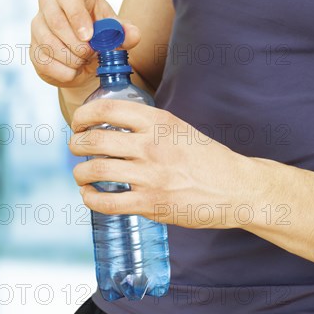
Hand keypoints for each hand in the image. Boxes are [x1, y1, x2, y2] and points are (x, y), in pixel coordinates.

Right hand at [30, 0, 140, 88]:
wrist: (88, 61)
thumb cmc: (102, 37)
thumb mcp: (117, 33)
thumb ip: (126, 33)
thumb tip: (133, 34)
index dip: (76, 15)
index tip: (89, 37)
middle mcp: (50, 2)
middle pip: (54, 20)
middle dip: (76, 44)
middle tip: (90, 54)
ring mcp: (38, 25)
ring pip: (47, 42)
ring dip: (70, 58)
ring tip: (84, 62)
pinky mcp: (34, 47)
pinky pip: (43, 61)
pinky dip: (63, 71)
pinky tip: (74, 71)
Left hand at [69, 99, 246, 228]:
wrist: (236, 188)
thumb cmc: (208, 159)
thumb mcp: (180, 129)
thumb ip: (150, 127)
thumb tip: (114, 129)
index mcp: (159, 122)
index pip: (107, 109)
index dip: (83, 115)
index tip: (78, 123)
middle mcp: (152, 146)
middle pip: (94, 140)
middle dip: (76, 144)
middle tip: (76, 148)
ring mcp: (151, 177)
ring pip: (96, 170)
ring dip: (80, 173)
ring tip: (81, 174)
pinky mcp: (152, 204)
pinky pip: (108, 202)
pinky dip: (91, 199)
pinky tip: (89, 196)